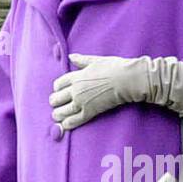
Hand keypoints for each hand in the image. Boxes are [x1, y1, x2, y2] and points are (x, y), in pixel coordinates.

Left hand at [50, 52, 182, 129]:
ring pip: (61, 112)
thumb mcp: (96, 60)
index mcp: (76, 76)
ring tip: (58, 116)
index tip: (59, 91)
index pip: (58, 84)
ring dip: (58, 114)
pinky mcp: (90, 112)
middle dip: (55, 102)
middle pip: (56, 98)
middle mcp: (76, 89)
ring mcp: (82, 102)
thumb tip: (71, 57)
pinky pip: (74, 121)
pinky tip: (64, 125)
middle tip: (57, 105)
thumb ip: (82, 60)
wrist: (127, 80)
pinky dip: (67, 124)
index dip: (56, 89)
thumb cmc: (115, 67)